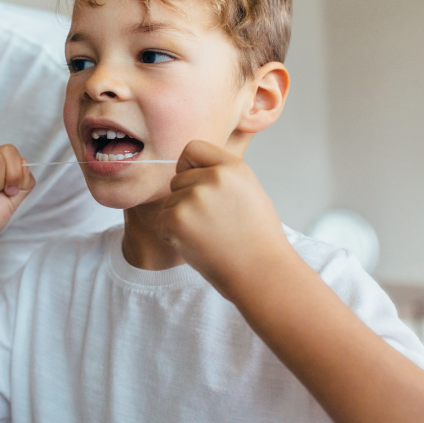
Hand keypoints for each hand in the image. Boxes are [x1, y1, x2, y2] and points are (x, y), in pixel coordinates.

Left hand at [156, 140, 292, 296]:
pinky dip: (172, 235)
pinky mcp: (177, 220)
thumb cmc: (257, 238)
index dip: (190, 167)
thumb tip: (190, 168)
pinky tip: (197, 245)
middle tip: (213, 223)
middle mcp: (214, 178)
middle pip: (178, 179)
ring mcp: (194, 198)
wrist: (262, 274)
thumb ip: (222, 175)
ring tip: (209, 236)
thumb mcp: (249, 191)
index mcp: (233, 167)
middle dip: (187, 199)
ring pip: (170, 202)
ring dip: (180, 219)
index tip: (198, 185)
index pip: (193, 148)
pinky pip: (161, 221)